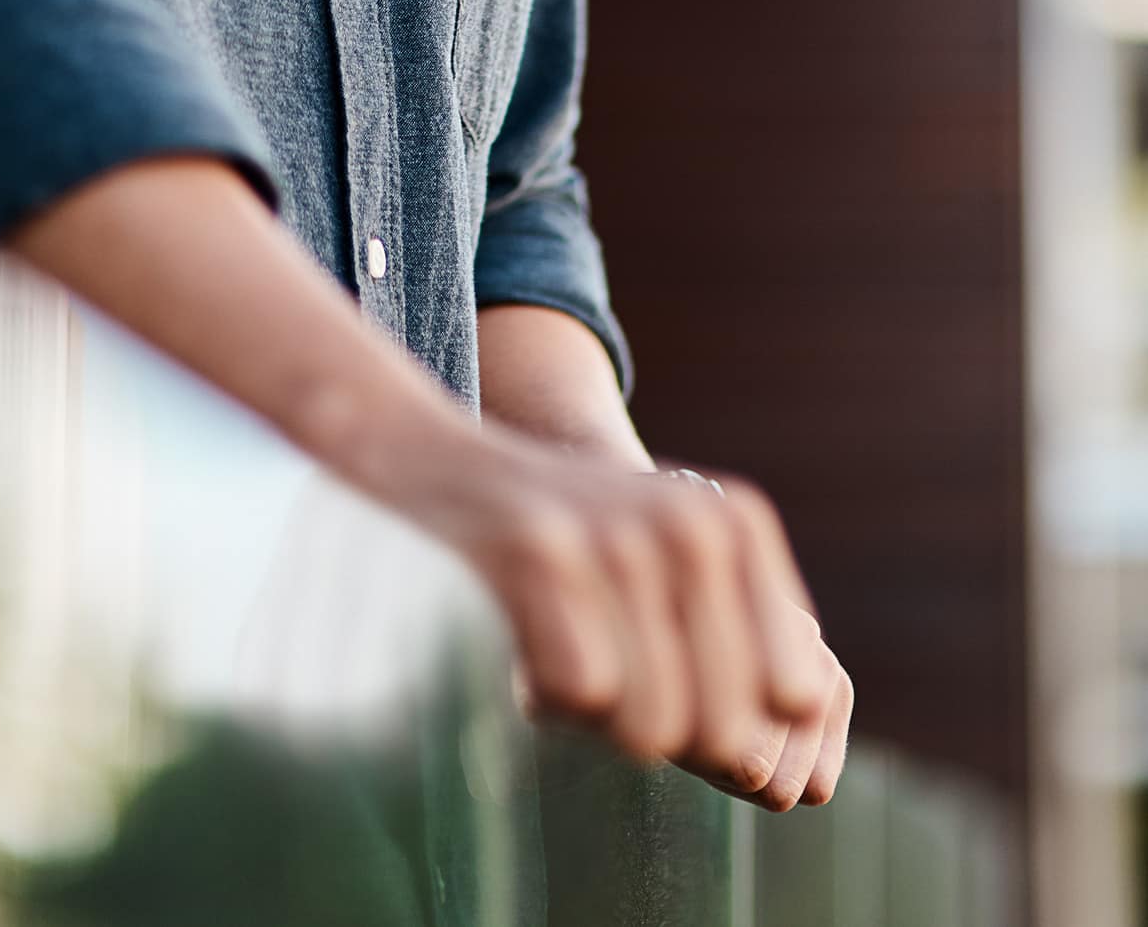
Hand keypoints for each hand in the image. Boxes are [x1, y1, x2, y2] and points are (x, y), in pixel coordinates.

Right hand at [453, 438, 847, 803]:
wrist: (438, 465)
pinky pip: (580, 699)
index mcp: (737, 522)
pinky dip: (548, 698)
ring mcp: (618, 538)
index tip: (683, 688)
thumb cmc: (568, 537)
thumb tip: (767, 770)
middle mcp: (692, 525)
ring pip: (654, 728)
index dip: (741, 720)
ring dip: (603, 719)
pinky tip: (525, 642)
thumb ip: (743, 637)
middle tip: (614, 677)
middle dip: (667, 731)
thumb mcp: (672, 551)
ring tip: (570, 655)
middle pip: (730, 729)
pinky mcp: (541, 556)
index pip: (797, 693)